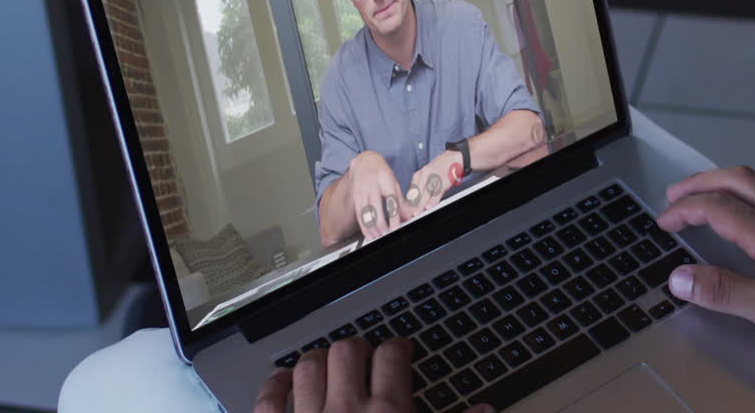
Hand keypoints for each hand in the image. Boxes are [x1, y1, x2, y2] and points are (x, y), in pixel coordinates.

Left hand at [253, 337, 493, 412]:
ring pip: (308, 366)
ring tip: (327, 366)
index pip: (393, 355)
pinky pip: (268, 399)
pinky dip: (275, 386)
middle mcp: (346, 411)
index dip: (398, 347)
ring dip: (318, 361)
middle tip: (364, 359)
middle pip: (348, 351)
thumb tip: (485, 411)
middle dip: (358, 349)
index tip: (399, 350)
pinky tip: (284, 384)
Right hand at [347, 151, 406, 240]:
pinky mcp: (355, 197)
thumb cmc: (381, 173)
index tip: (396, 227)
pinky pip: (359, 214)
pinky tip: (368, 233)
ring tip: (378, 236)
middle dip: (381, 225)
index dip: (394, 216)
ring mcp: (362, 192)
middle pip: (376, 209)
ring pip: (366, 213)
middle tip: (386, 234)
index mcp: (386, 181)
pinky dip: (363, 226)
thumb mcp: (394, 183)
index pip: (391, 201)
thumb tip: (410, 216)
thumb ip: (401, 201)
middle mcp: (372, 186)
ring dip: (372, 228)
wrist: (364, 162)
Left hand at [404, 150, 464, 214]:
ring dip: (421, 205)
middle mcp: (425, 174)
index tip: (406, 210)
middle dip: (413, 205)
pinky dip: (433, 201)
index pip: (411, 190)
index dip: (408, 201)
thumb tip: (414, 198)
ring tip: (417, 213)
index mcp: (419, 173)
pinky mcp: (443, 181)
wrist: (455, 157)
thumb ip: (421, 184)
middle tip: (409, 214)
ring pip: (425, 194)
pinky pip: (437, 193)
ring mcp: (434, 177)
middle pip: (417, 193)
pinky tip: (429, 206)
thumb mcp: (427, 173)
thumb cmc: (441, 166)